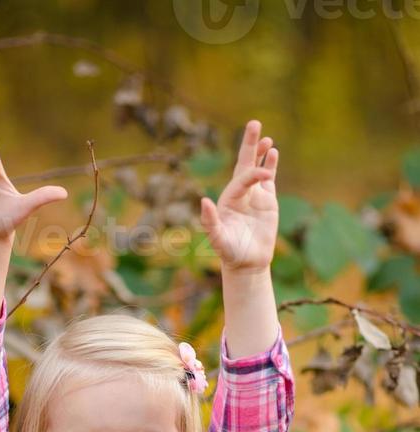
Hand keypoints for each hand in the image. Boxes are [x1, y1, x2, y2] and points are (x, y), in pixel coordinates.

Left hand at [200, 119, 277, 273]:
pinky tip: (273, 152)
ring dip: (261, 153)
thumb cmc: (230, 252)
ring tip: (267, 137)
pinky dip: (271, 165)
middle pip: (244, 163)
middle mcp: (240, 193)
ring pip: (257, 168)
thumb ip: (210, 221)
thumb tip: (204, 201)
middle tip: (254, 123)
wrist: (247, 263)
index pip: (242, 179)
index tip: (265, 176)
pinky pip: (269, 178)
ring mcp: (254, 196)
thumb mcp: (218, 239)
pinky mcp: (267, 201)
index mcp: (228, 199)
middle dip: (249, 144)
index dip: (254, 174)